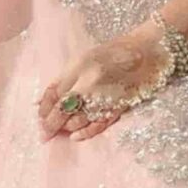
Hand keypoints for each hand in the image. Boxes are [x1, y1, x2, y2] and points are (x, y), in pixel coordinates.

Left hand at [37, 22, 167, 142]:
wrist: (148, 51)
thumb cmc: (114, 52)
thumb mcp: (84, 59)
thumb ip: (65, 79)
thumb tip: (43, 101)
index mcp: (79, 66)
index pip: (53, 93)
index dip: (43, 109)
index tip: (38, 119)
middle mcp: (90, 82)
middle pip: (63, 110)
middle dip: (50, 125)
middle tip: (43, 135)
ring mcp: (105, 96)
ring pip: (78, 120)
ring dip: (66, 129)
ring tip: (59, 132)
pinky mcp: (119, 106)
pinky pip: (98, 124)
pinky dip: (85, 132)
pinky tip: (75, 136)